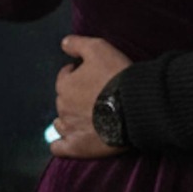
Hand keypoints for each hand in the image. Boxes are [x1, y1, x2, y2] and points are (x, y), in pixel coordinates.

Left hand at [51, 34, 132, 159]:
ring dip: (69, 119)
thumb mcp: (99, 48)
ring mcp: (69, 128)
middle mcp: (63, 106)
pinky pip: (59, 148)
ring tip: (88, 117)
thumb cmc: (117, 76)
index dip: (78, 74)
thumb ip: (78, 44)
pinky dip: (61, 145)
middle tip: (96, 96)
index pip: (65, 76)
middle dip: (75, 97)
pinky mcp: (77, 147)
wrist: (133, 107)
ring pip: (60, 123)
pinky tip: (69, 141)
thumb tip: (63, 43)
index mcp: (65, 84)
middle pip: (64, 100)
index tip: (93, 76)